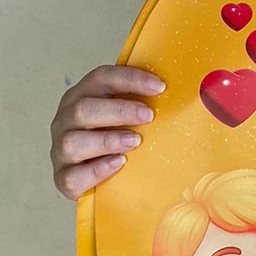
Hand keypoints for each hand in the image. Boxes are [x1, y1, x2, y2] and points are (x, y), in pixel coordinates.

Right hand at [50, 64, 164, 199]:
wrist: (94, 176)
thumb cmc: (116, 138)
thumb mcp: (125, 115)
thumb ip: (142, 101)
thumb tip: (195, 92)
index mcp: (81, 96)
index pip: (100, 78)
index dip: (130, 79)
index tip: (160, 87)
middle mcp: (65, 120)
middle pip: (82, 108)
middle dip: (119, 111)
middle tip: (149, 116)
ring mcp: (60, 150)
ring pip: (73, 142)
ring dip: (107, 140)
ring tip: (135, 142)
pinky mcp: (63, 178)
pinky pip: (72, 176)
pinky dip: (96, 170)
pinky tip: (118, 164)